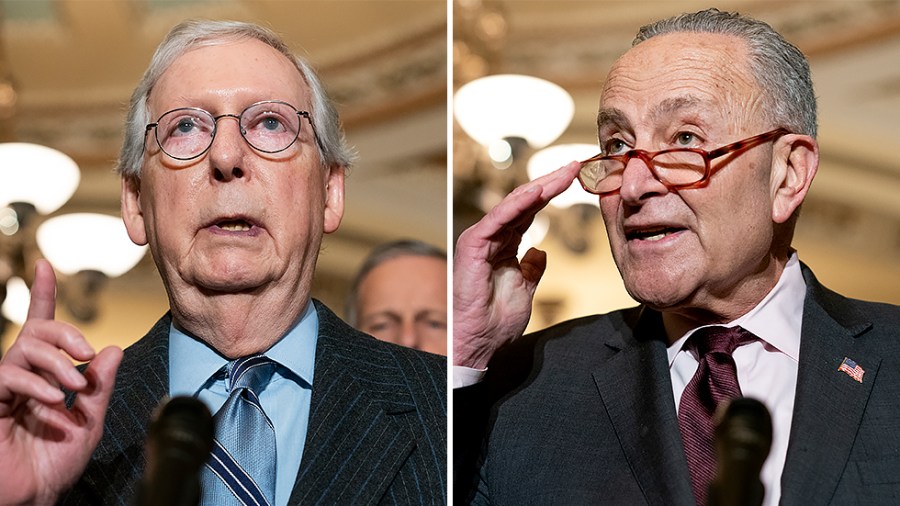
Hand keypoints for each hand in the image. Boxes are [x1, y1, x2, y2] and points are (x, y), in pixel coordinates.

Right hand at [0, 260, 122, 504]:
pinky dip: (36, 382)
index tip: (46, 266)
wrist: (34, 497)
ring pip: (25, 348)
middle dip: (67, 334)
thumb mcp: (89, 421)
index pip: (41, 329)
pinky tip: (54, 399)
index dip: (43, 295)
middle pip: (37, 331)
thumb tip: (112, 349)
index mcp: (44, 377)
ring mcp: (3, 389)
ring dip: (58, 362)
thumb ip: (99, 386)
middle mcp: (21, 377)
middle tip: (88, 354)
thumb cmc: (55, 464)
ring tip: (75, 387)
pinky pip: (8, 375)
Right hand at [453, 161, 581, 368]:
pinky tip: (539, 191)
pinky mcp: (473, 245)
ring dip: (541, 187)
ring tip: (565, 173)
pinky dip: (518, 204)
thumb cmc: (495, 322)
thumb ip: (532, 269)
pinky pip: (499, 219)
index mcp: (503, 246)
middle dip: (551, 183)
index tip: (576, 179)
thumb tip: (541, 251)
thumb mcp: (525, 290)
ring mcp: (481, 239)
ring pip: (514, 204)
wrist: (478, 343)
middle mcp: (491, 237)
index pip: (530, 212)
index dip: (552, 194)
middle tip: (576, 165)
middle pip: (524, 202)